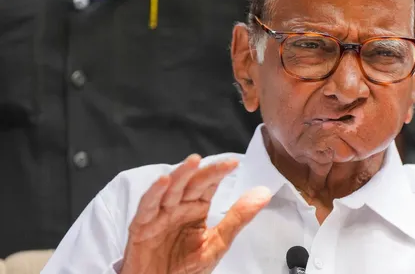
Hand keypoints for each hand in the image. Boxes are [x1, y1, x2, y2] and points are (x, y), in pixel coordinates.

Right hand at [120, 154, 271, 273]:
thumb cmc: (185, 268)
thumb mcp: (217, 243)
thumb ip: (238, 217)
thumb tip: (263, 194)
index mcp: (195, 209)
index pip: (208, 185)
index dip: (219, 173)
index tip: (234, 164)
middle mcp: (177, 207)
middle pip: (191, 184)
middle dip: (204, 172)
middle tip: (220, 163)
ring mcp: (159, 215)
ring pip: (170, 189)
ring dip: (180, 175)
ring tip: (193, 162)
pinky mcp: (141, 226)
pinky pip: (147, 207)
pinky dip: (153, 194)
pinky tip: (163, 182)